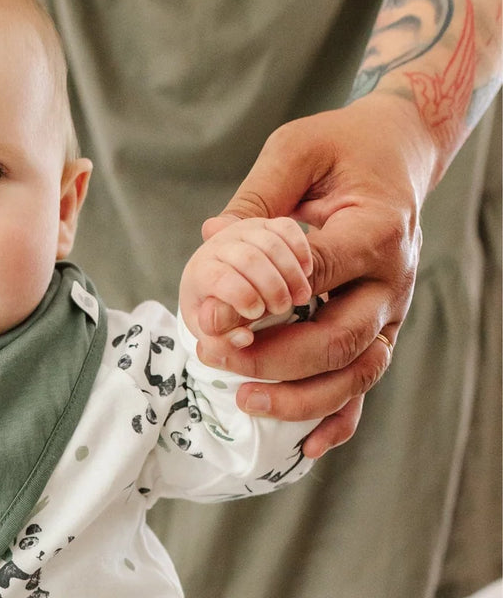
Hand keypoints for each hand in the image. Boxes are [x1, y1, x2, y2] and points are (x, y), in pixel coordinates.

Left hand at [180, 216, 312, 346]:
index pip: (219, 277)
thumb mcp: (211, 331)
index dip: (240, 295)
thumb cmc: (214, 310)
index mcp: (200, 272)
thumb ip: (222, 341)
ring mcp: (243, 231)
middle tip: (283, 308)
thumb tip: (244, 338)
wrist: (216, 280)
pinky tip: (306, 272)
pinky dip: (300, 249)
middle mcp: (219, 245)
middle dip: (271, 286)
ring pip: (270, 242)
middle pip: (248, 258)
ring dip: (290, 272)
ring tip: (300, 297)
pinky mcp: (265, 225)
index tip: (256, 313)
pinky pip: (286, 228)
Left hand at [194, 93, 431, 455]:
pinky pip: (364, 385)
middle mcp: (391, 281)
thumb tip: (213, 238)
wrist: (393, 156)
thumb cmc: (341, 150)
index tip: (204, 317)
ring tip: (244, 400)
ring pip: (355, 373)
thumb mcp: (297, 151)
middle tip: (212, 357)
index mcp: (374, 231)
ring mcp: (389, 314)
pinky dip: (339, 420)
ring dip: (300, 398)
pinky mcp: (380, 332)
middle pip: (337, 339)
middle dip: (272, 359)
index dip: (255, 302)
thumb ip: (258, 195)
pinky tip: (305, 446)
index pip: (312, 277)